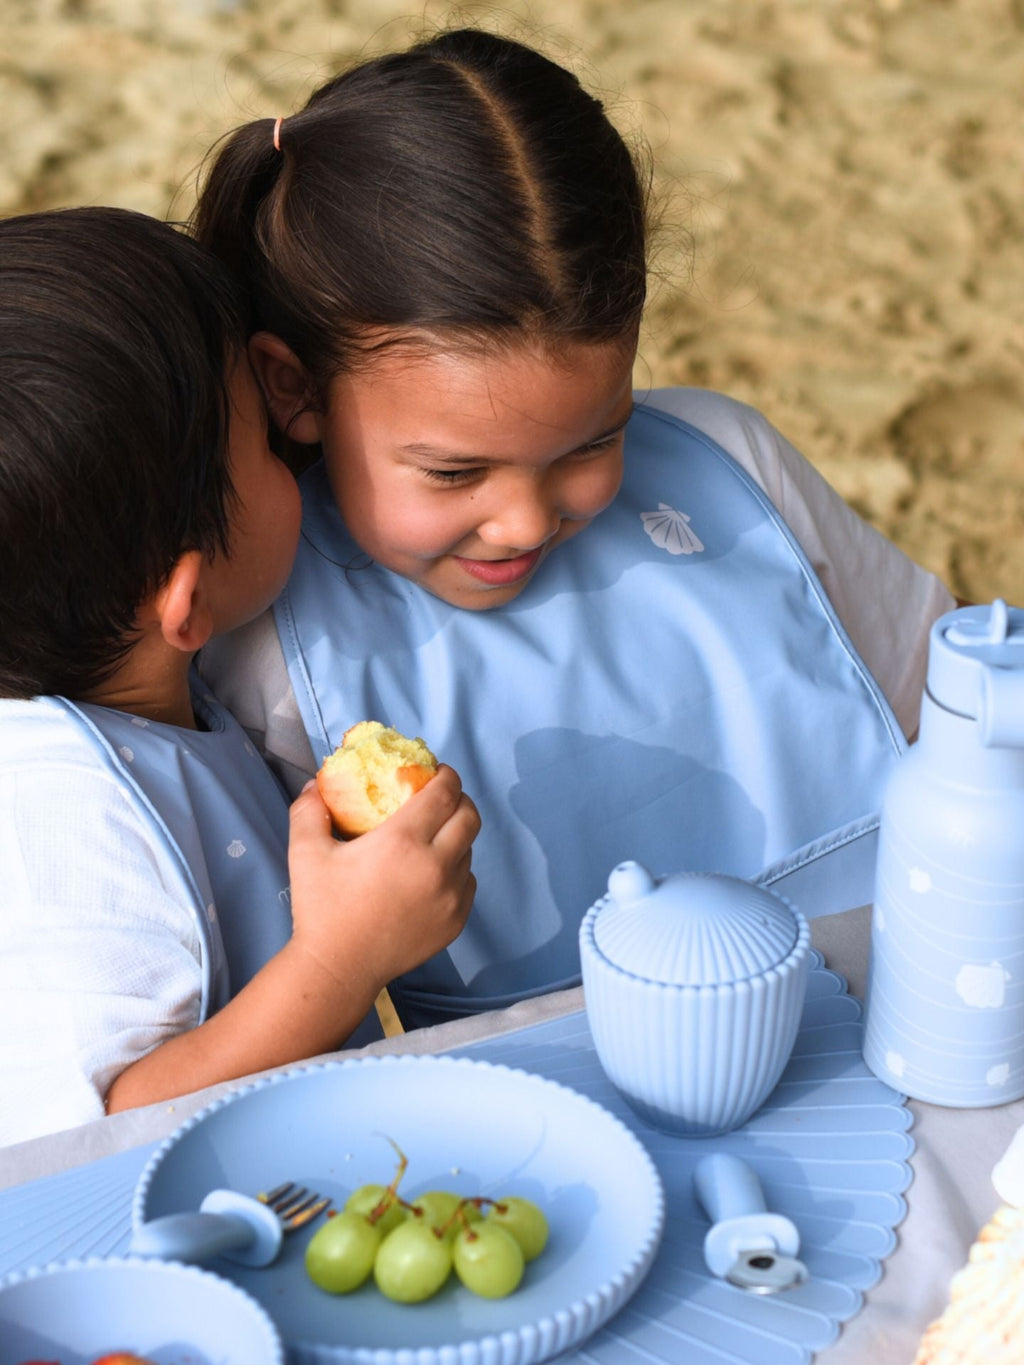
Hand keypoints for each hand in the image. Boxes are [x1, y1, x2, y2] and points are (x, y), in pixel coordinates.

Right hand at [286, 765, 479, 995]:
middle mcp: (436, 865)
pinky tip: (432, 873)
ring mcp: (451, 896)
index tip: (436, 772)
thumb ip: (309, 810)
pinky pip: (467, 883)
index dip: (446, 776)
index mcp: (403, 841)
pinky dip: (456, 870)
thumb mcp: (305, 852)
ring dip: (456, 836)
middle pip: (470, 816)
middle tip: (441, 799)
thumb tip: (315, 784)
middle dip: (460, 800)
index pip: (444, 793)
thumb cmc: (321, 909)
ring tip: (433, 838)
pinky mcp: (456, 921)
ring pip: (469, 851)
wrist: (338, 969)